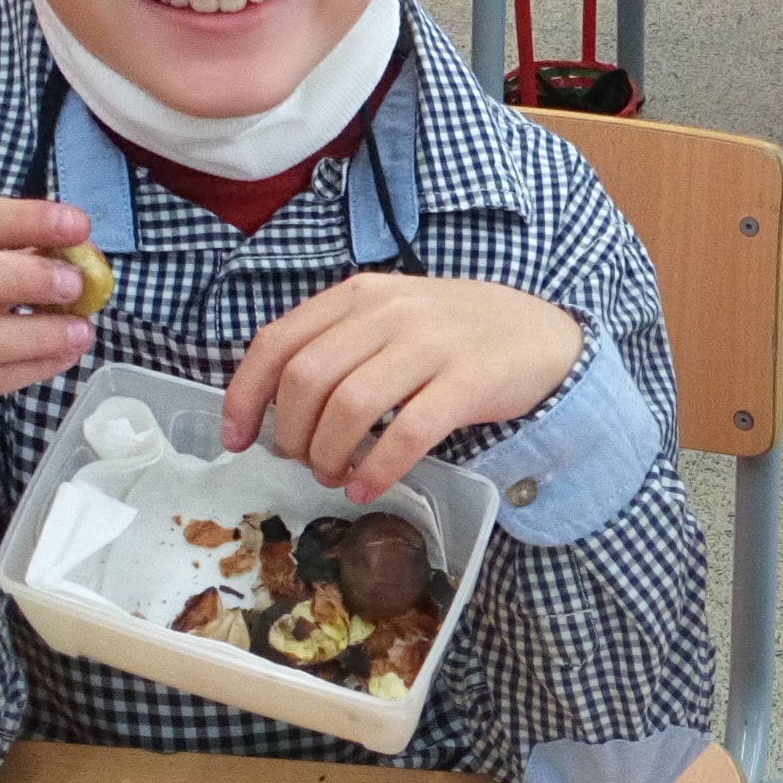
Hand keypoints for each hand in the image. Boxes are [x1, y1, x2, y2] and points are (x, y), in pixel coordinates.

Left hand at [223, 274, 584, 500]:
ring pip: (349, 407)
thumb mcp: (393, 317)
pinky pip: (405, 433)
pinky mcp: (466, 383)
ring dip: (328, 455)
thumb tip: (278, 402)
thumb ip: (341, 342)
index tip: (236, 438)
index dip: (245, 395)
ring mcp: (429, 345)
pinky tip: (367, 487)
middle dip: (290, 434)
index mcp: (359, 295)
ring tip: (334, 477)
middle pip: (307, 379)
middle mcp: (389, 312)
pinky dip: (376, 468)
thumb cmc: (459, 334)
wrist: (546, 337)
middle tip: (301, 462)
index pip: (278, 341)